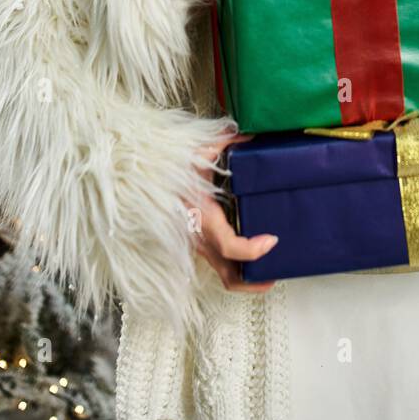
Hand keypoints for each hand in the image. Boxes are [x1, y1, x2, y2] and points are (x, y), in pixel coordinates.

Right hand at [181, 130, 279, 292]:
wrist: (141, 180)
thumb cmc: (169, 167)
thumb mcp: (198, 153)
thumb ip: (226, 142)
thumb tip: (250, 137)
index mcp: (203, 217)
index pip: (230, 247)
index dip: (253, 250)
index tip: (272, 240)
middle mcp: (201, 237)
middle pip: (230, 277)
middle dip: (255, 282)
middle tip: (277, 273)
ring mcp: (198, 244)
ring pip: (224, 273)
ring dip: (247, 277)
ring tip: (270, 269)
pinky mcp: (198, 242)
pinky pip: (219, 263)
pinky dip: (237, 266)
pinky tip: (253, 254)